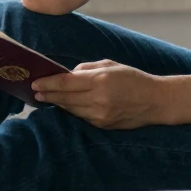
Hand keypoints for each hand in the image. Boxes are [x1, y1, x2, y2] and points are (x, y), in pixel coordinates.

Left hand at [32, 60, 167, 129]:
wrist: (155, 101)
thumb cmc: (133, 78)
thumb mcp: (110, 65)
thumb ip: (87, 68)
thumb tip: (68, 74)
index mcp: (100, 80)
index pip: (66, 83)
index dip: (48, 83)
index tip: (35, 83)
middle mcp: (98, 99)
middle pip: (65, 98)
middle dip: (48, 95)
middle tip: (35, 92)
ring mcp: (100, 115)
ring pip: (71, 110)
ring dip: (58, 104)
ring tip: (46, 99)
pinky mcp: (103, 125)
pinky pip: (82, 117)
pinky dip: (73, 110)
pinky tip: (66, 106)